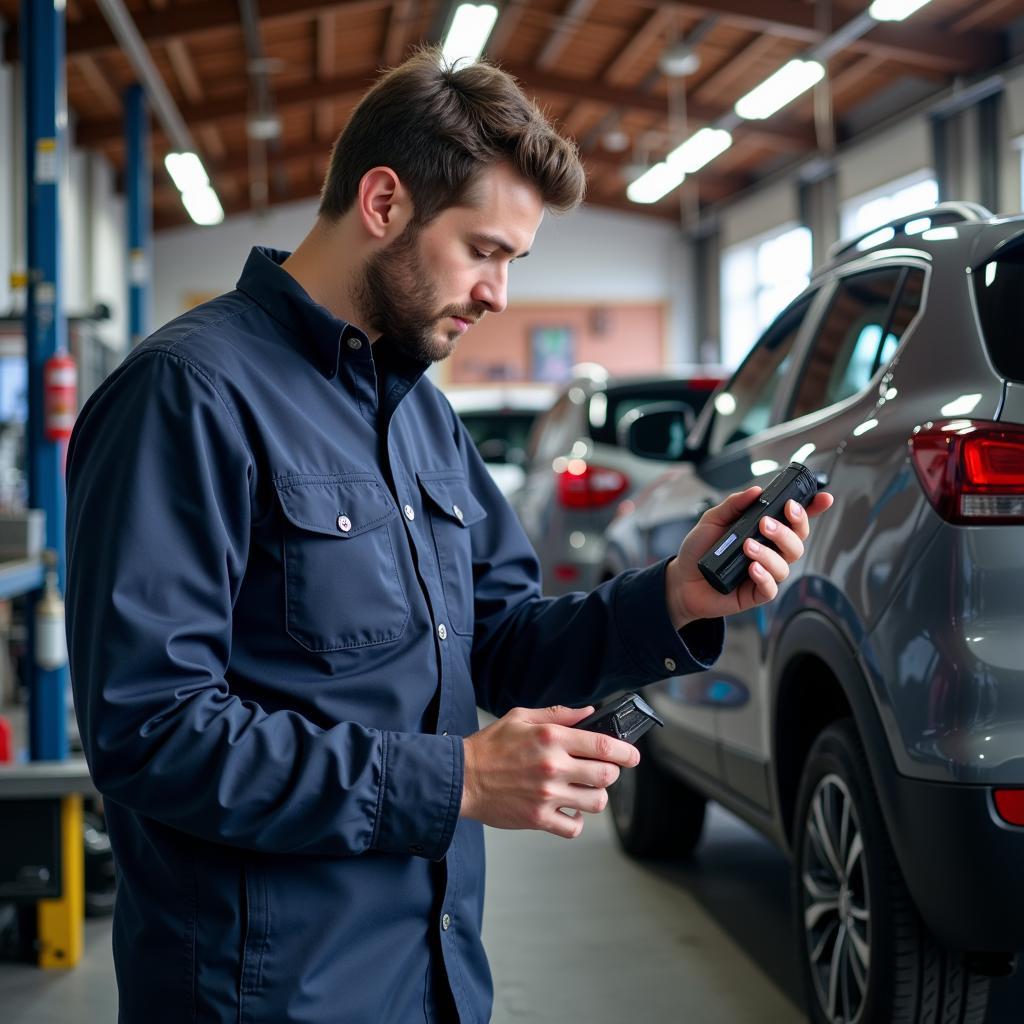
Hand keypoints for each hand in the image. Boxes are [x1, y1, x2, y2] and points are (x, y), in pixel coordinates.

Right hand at [460, 704, 639, 838]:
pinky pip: (574, 826)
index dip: (626, 751)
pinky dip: (577, 820)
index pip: (603, 745)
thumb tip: (589, 713)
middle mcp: (553, 767)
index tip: (632, 755)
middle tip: (604, 771)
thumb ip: (559, 714)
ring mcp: (547, 795)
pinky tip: (568, 808)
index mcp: (551, 738)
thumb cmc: (489, 747)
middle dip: (612, 773)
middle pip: (606, 776)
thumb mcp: (522, 717)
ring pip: (595, 802)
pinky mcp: (538, 818)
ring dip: (596, 796)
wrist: (461, 777)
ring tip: (584, 790)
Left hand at [664, 487, 833, 628]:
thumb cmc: (700, 549)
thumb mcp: (712, 520)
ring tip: (748, 546)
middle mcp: (771, 551)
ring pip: (786, 563)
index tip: (823, 497)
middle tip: (767, 523)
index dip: (812, 509)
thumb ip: (734, 505)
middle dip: (788, 529)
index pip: (795, 519)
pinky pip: (771, 588)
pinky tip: (752, 569)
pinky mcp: (756, 593)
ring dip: (770, 552)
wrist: (682, 579)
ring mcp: (766, 573)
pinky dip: (764, 577)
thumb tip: (756, 491)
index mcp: (764, 531)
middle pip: (797, 541)